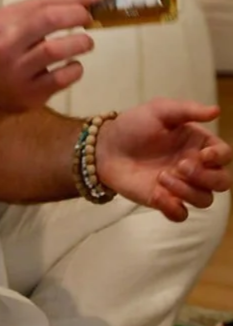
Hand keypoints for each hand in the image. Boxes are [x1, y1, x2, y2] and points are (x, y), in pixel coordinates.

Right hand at [0, 0, 101, 113]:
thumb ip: (36, 14)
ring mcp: (16, 69)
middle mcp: (6, 42)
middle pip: (48, 19)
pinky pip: (60, 78)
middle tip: (90, 19)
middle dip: (77, 15)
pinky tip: (74, 66)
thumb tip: (80, 1)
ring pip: (55, 49)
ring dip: (79, 42)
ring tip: (86, 43)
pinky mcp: (28, 94)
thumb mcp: (5, 28)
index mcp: (2, 20)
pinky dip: (74, 69)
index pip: (43, 1)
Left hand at [97, 98, 230, 220]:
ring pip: (204, 200)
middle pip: (221, 182)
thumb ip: (187, 110)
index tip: (203, 155)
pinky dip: (173, 208)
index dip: (220, 157)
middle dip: (207, 177)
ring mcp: (180, 186)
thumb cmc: (134, 125)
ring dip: (188, 191)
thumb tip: (216, 110)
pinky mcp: (164, 201)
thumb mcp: (159, 110)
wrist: (105, 147)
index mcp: (198, 144)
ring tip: (162, 177)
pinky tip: (157, 193)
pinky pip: (181, 214)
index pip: (224, 155)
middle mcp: (195, 167)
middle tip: (180, 166)